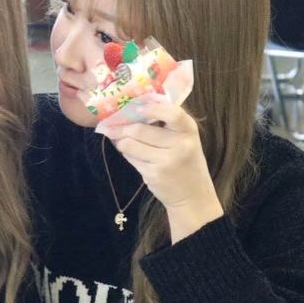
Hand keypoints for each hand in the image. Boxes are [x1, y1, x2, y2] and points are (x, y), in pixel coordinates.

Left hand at [104, 101, 223, 242]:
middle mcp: (181, 144)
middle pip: (140, 129)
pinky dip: (126, 154)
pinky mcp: (154, 174)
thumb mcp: (184, 140)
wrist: (193, 195)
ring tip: (120, 140)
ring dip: (121, 141)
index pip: (173, 113)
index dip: (152, 109)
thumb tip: (131, 111)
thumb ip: (166, 125)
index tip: (137, 107)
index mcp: (189, 130)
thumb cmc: (185, 162)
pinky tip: (130, 154)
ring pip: (130, 144)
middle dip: (122, 127)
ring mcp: (167, 161)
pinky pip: (131, 158)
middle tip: (110, 125)